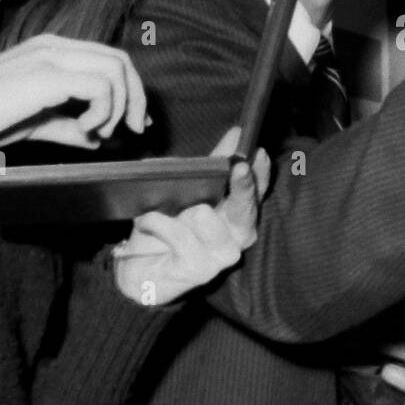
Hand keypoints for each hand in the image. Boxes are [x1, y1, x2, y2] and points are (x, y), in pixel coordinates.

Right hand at [0, 34, 148, 149]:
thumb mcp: (36, 123)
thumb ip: (68, 127)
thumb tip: (100, 140)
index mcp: (51, 50)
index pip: (108, 58)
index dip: (132, 90)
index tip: (137, 123)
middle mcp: (54, 46)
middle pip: (120, 60)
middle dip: (136, 98)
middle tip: (135, 130)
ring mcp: (50, 56)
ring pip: (116, 69)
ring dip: (118, 107)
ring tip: (96, 132)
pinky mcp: (47, 74)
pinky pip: (101, 86)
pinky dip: (102, 112)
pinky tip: (83, 129)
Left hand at [111, 130, 270, 306]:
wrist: (142, 269)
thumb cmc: (170, 227)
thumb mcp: (191, 192)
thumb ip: (215, 164)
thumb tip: (237, 134)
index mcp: (240, 213)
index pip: (259, 189)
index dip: (261, 172)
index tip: (257, 153)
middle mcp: (239, 235)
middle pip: (244, 206)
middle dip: (241, 186)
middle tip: (238, 167)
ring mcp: (222, 255)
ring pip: (203, 216)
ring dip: (174, 208)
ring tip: (158, 209)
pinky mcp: (200, 270)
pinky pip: (176, 233)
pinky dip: (156, 222)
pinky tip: (147, 222)